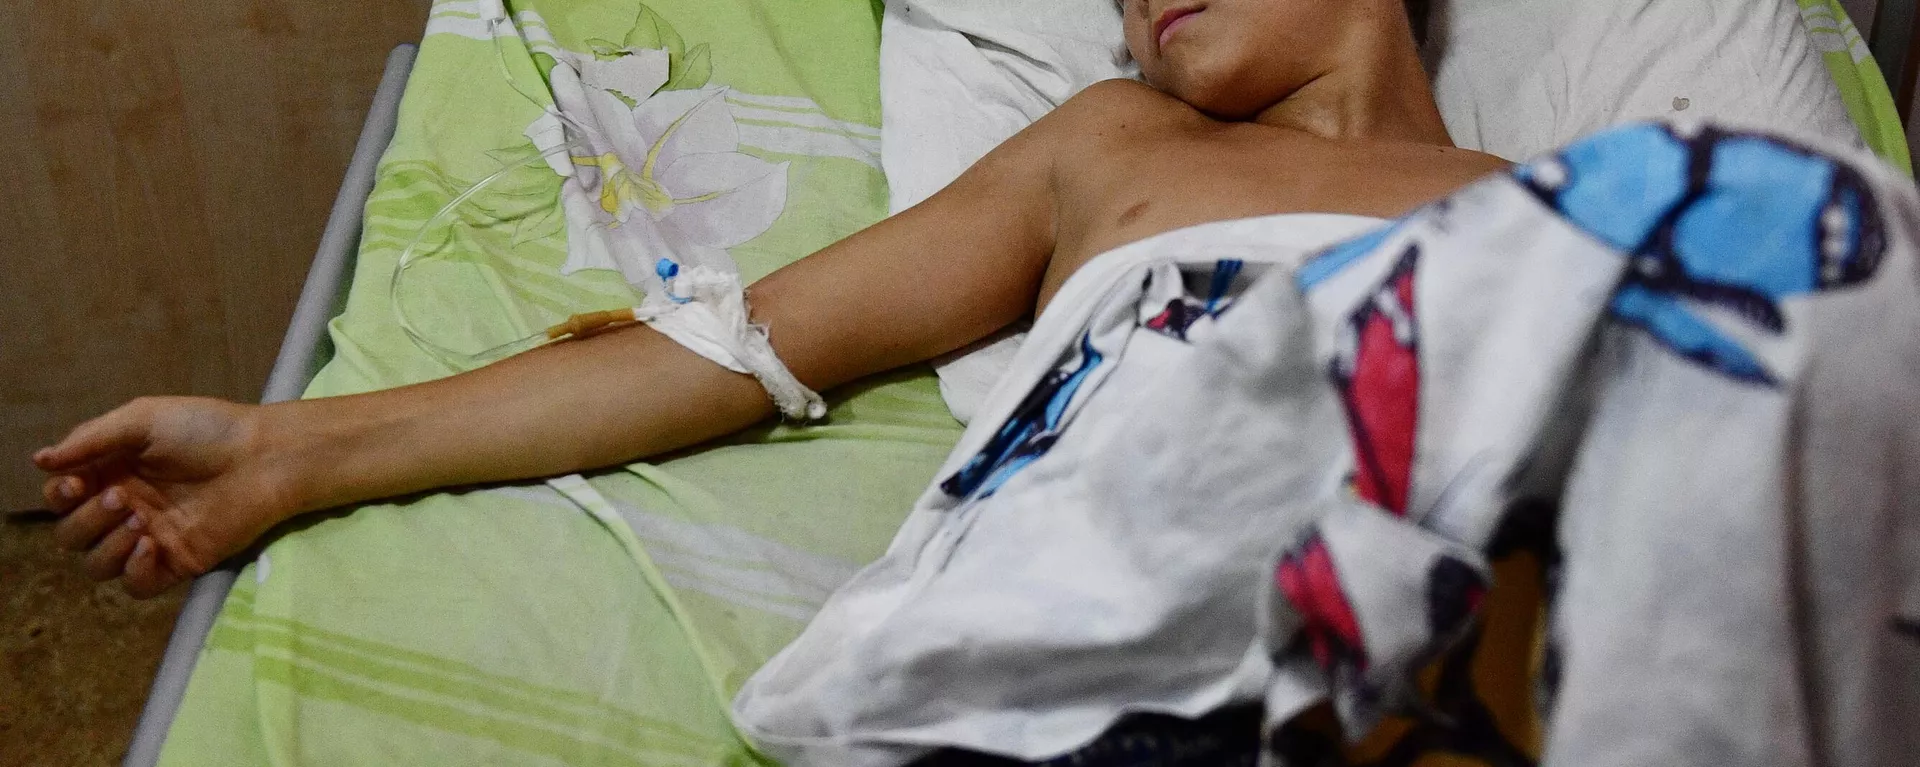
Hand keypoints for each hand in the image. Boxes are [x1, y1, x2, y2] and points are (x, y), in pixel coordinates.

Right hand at [34, 397, 301, 597]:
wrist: (264, 457)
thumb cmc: (208, 430)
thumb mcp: (143, 419)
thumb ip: (90, 439)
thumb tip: (40, 460)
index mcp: (111, 473)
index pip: (61, 498)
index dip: (58, 496)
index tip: (76, 484)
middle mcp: (125, 508)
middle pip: (71, 536)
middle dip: (86, 520)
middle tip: (123, 497)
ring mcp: (150, 538)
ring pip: (97, 565)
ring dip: (106, 546)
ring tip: (140, 520)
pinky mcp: (178, 562)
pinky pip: (136, 586)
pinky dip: (133, 571)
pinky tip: (151, 545)